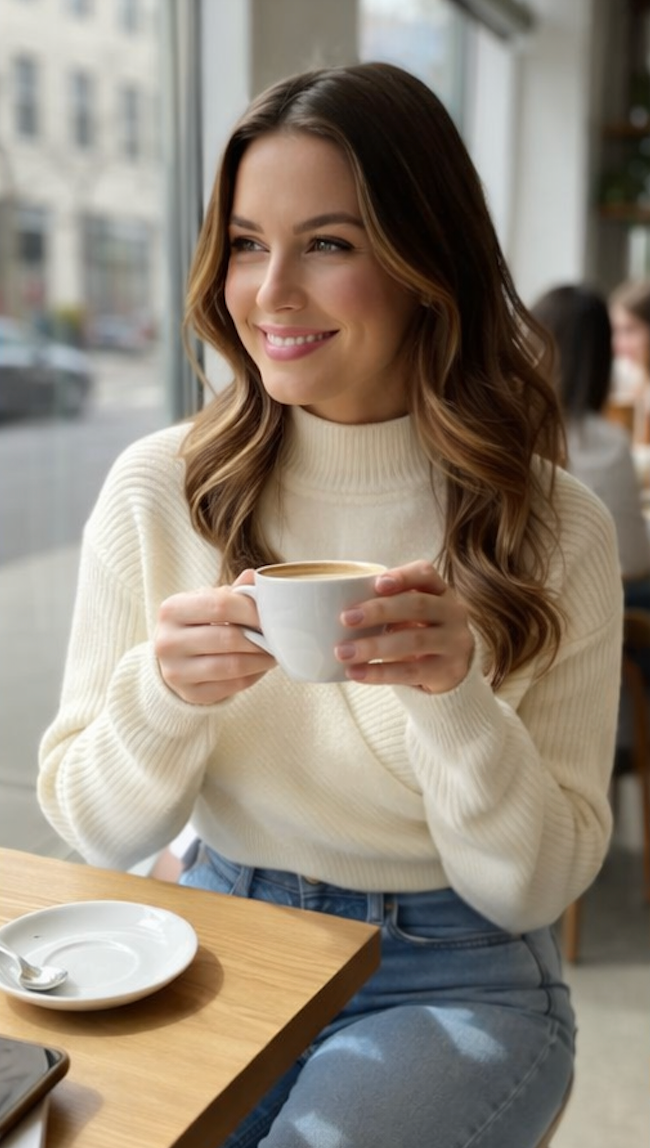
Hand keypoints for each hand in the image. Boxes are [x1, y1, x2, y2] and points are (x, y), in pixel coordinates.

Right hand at [154, 570, 275, 704]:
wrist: (173, 654)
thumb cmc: (197, 622)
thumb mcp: (207, 600)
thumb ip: (233, 591)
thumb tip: (256, 578)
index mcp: (171, 610)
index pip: (221, 606)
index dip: (252, 610)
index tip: (272, 614)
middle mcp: (167, 642)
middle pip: (228, 638)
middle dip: (260, 637)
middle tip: (279, 635)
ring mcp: (176, 672)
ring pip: (232, 666)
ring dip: (261, 659)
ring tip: (274, 651)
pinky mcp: (189, 694)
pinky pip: (232, 686)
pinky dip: (253, 675)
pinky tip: (260, 666)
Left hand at [334, 560, 473, 693]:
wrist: (450, 668)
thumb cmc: (419, 631)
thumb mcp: (411, 612)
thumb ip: (387, 603)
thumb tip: (332, 605)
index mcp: (440, 591)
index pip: (425, 574)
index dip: (402, 576)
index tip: (376, 584)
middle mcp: (452, 613)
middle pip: (417, 605)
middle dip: (379, 610)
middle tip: (345, 618)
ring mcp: (454, 642)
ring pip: (413, 640)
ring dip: (373, 646)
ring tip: (342, 652)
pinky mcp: (448, 671)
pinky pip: (411, 671)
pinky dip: (380, 672)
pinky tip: (356, 672)